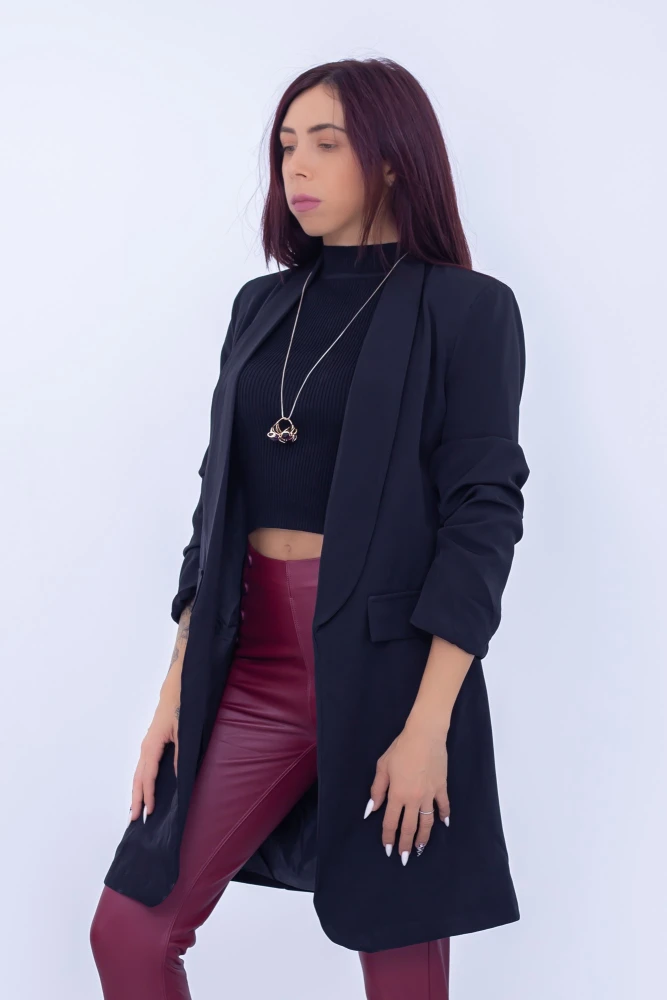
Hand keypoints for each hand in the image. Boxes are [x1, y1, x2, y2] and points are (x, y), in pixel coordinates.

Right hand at [128, 697, 179, 824]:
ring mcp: (146, 747)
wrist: (175, 693)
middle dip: (136, 799)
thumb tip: (176, 777)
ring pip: (138, 774)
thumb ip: (179, 755)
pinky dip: (141, 782)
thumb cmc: (180, 710)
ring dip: (136, 792)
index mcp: (152, 746)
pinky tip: (143, 791)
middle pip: (138, 778)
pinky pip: (143, 768)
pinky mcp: (150, 746)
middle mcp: (145, 748)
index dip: (149, 795)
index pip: (148, 776)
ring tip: (135, 810)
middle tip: (134, 820)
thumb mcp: (183, 733)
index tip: (149, 811)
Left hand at [364, 723, 449, 863]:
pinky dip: (444, 816)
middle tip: (404, 858)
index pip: (391, 822)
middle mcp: (413, 799)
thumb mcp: (383, 767)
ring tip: (420, 848)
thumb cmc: (401, 749)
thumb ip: (377, 790)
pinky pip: (443, 806)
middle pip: (409, 827)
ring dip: (423, 837)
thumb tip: (372, 810)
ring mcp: (429, 795)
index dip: (389, 837)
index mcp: (397, 794)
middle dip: (405, 844)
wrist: (425, 736)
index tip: (388, 849)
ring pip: (427, 822)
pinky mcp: (441, 788)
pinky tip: (444, 824)